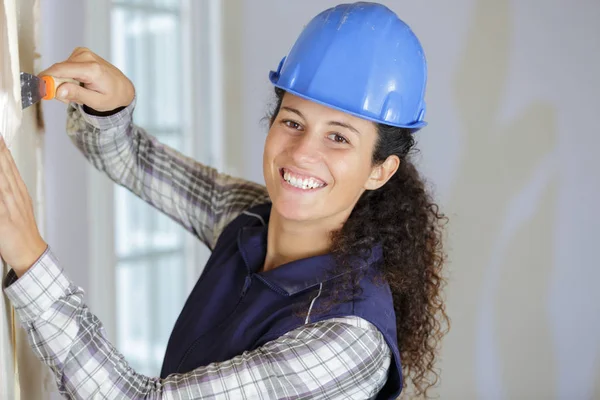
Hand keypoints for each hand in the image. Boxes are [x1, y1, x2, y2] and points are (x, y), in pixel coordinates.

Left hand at [0, 136, 47, 276]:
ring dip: (0, 163)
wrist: (29, 253)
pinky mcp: (3, 218)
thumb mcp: (17, 209)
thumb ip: (9, 194)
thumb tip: (5, 180)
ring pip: (2, 179)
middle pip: (5, 168)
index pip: (9, 165)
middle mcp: (14, 195)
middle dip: (0, 151)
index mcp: (18, 192)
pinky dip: (0, 186)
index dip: (3, 150)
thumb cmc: (21, 233)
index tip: (0, 136)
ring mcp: (9, 206)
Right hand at [39, 47, 134, 111]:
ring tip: (78, 91)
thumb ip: (77, 95)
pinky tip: (78, 83)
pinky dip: (67, 76)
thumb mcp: (97, 102)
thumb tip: (58, 90)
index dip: (46, 78)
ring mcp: (83, 53)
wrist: (123, 88)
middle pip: (58, 71)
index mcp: (92, 69)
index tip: (37, 88)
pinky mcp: (80, 52)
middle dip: (57, 86)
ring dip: (63, 82)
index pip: (60, 70)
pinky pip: (65, 66)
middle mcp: (87, 57)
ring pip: (60, 69)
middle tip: (67, 100)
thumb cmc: (112, 96)